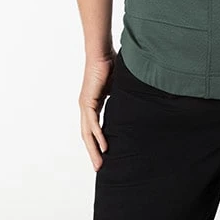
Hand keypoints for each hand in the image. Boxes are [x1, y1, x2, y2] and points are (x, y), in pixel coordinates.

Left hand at [79, 49, 116, 169]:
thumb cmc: (111, 64)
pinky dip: (97, 135)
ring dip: (93, 149)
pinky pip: (92, 123)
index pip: (93, 128)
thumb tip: (134, 102)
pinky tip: (103, 146)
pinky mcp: (88, 101)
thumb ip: (121, 96)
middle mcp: (87, 106)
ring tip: (100, 163)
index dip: (97, 142)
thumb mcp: (118, 86)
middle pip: (87, 135)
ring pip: (88, 133)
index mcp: (93, 103)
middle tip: (99, 168)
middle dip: (93, 152)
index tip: (104, 155)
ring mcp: (85, 104)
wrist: (102, 52)